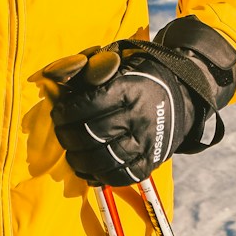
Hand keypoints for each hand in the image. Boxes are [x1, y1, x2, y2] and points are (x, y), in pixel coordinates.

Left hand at [37, 18, 235, 186]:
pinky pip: (121, 176)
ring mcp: (147, 142)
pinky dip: (99, 176)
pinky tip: (88, 168)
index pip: (89, 104)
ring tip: (72, 151)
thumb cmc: (141, 74)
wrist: (182, 93)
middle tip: (61, 131)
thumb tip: (53, 77)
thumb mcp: (118, 59)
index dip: (66, 111)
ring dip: (79, 159)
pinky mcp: (151, 161)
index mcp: (131, 88)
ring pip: (103, 159)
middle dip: (68, 135)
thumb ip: (86, 67)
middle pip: (92, 134)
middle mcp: (140, 117)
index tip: (59, 112)